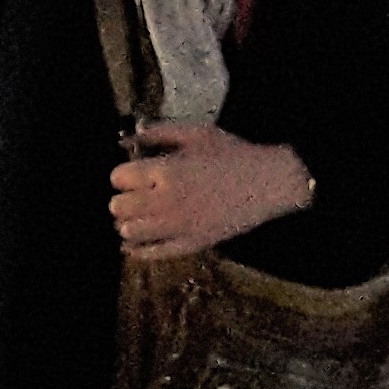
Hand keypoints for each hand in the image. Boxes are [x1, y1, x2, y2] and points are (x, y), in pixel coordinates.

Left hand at [110, 122, 311, 259]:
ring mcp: (178, 227)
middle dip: (123, 198)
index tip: (132, 173)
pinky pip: (153, 254)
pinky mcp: (191, 244)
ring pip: (130, 232)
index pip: (119, 178)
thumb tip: (128, 139)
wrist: (268, 182)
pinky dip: (137, 251)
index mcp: (166, 171)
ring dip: (128, 223)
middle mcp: (166, 201)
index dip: (123, 174)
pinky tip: (132, 245)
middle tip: (135, 195)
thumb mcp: (196, 134)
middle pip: (119, 207)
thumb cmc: (233, 154)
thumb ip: (159, 133)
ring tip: (138, 216)